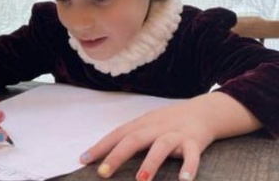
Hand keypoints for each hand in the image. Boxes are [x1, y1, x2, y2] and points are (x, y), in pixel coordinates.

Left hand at [79, 97, 214, 180]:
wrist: (202, 111)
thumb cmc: (169, 121)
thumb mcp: (148, 124)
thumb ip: (132, 136)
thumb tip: (106, 153)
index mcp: (143, 124)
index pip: (118, 134)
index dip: (100, 147)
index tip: (83, 160)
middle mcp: (156, 128)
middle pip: (134, 139)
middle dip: (117, 155)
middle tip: (102, 173)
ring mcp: (175, 134)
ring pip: (161, 146)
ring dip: (151, 162)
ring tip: (141, 180)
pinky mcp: (194, 142)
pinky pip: (192, 154)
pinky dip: (189, 166)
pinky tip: (184, 180)